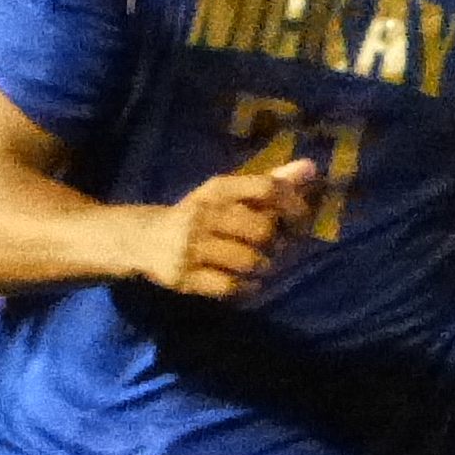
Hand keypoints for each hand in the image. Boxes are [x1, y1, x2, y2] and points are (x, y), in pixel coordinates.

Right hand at [125, 166, 311, 297]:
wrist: (143, 238)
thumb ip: (270, 183)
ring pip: (249, 260)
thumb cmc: (200, 215)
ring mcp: (192, 247)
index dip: (293, 204)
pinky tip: (245, 282)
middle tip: (277, 249)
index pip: (266, 188)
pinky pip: (230, 286)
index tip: (301, 219)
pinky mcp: (184, 276)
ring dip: (263, 267)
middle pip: (263, 229)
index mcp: (218, 190)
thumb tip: (311, 167)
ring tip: (259, 266)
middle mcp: (204, 214)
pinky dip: (246, 287)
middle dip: (279, 243)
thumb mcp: (229, 195)